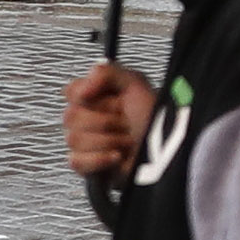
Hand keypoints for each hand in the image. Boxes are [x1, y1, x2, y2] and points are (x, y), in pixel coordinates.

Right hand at [68, 62, 156, 182]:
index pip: (71, 91)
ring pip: (74, 139)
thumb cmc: (155, 118)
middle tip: (125, 123)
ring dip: (108, 141)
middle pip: (70, 116)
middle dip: (104, 121)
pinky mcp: (88, 166)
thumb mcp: (136, 83)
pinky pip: (77, 162)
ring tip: (127, 141)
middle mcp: (87, 119)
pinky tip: (117, 156)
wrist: (169, 150)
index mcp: (96, 97)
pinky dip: (99, 159)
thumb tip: (81, 90)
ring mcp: (86, 143)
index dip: (87, 95)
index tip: (107, 98)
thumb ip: (105, 73)